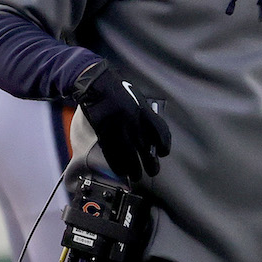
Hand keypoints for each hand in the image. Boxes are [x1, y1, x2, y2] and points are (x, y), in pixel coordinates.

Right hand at [72, 61, 169, 180]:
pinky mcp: (105, 137)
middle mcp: (136, 126)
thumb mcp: (138, 99)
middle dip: (151, 166)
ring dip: (135, 171)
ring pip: (131, 160)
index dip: (164, 147)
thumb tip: (149, 131)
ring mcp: (120, 133)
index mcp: (146, 114)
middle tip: (152, 170)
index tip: (162, 152)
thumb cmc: (118, 89)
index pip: (162, 136)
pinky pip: (114, 158)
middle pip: (148, 153)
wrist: (96, 85)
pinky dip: (119, 167)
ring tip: (136, 176)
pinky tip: (122, 171)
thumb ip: (145, 116)